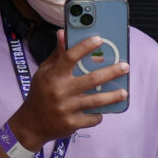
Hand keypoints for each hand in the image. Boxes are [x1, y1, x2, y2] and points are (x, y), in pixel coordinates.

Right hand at [12, 32, 128, 145]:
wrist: (31, 124)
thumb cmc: (40, 94)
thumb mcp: (44, 72)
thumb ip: (57, 55)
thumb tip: (62, 34)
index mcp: (53, 75)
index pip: (70, 56)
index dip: (85, 46)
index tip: (99, 39)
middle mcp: (60, 91)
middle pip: (91, 79)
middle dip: (112, 72)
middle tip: (125, 66)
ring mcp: (67, 108)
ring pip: (96, 101)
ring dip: (113, 96)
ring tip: (124, 92)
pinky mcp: (72, 123)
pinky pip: (93, 118)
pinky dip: (99, 114)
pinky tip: (103, 110)